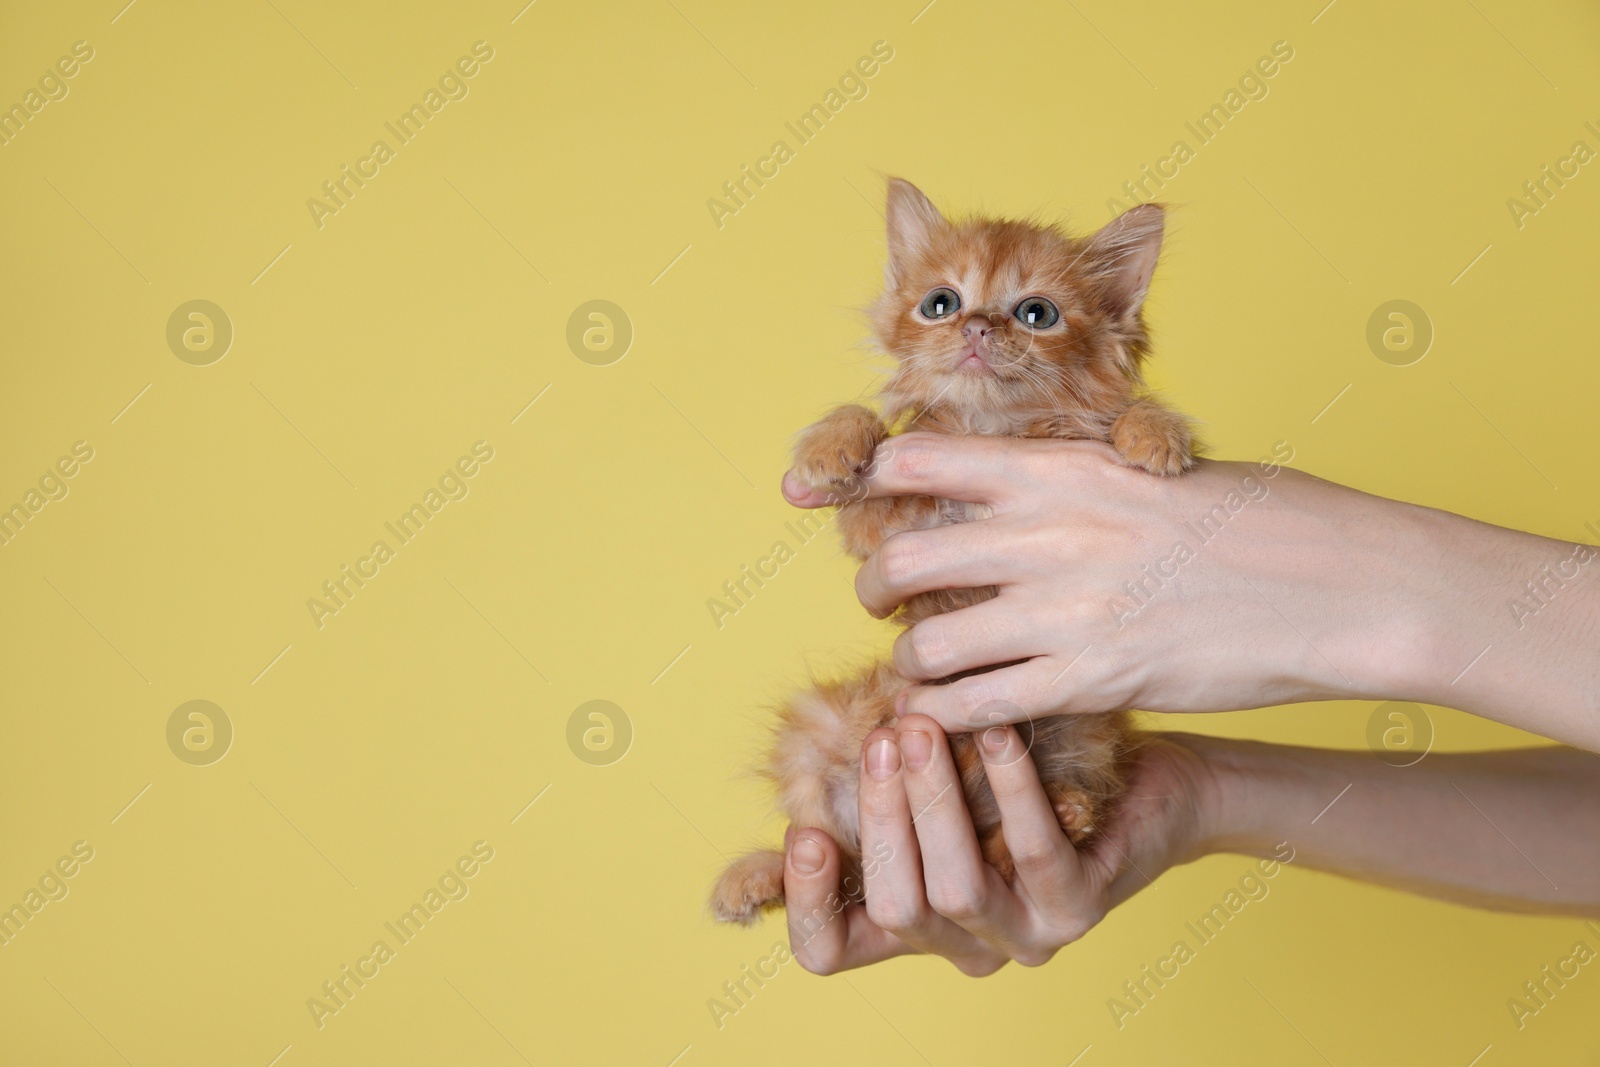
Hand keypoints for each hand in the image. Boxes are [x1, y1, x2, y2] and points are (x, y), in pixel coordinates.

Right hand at [781, 719, 1216, 974]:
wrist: (1144, 784)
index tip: (805, 831)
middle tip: (882, 736)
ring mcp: (1023, 935)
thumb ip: (876, 782)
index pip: (831, 950)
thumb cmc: (1021, 774)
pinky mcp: (1079, 907)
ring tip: (923, 728)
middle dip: (880, 816)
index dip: (807, 903)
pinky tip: (997, 733)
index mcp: (913, 922)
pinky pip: (1033, 851)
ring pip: (954, 889)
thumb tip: (805, 753)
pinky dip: (1010, 789)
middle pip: (895, 908)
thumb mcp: (934, 779)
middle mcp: (962, 943)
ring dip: (932, 802)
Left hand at [783, 433, 1599, 749]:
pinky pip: (979, 709)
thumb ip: (1081, 484)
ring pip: (927, 647)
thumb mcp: (1160, 469)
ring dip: (913, 664)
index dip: (878, 482)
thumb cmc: (1268, 518)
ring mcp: (1067, 612)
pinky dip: (949, 720)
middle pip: (903, 559)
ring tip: (926, 671)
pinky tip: (951, 721)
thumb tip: (1024, 494)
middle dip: (876, 586)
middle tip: (882, 602)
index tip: (870, 503)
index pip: (921, 460)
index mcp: (1064, 467)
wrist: (1346, 584)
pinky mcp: (1094, 681)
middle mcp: (1049, 533)